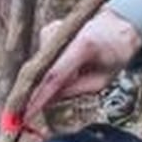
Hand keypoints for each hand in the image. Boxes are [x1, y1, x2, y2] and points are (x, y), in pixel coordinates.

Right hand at [26, 9, 141, 118]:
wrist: (117, 27)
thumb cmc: (113, 56)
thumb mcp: (100, 81)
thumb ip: (72, 91)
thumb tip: (45, 102)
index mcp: (83, 46)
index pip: (55, 76)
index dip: (38, 97)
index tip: (25, 114)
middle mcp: (64, 34)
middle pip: (41, 71)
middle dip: (33, 93)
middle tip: (24, 114)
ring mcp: (53, 30)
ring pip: (42, 67)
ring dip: (51, 79)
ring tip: (78, 74)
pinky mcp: (48, 31)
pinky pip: (44, 59)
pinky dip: (53, 68)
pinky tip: (73, 64)